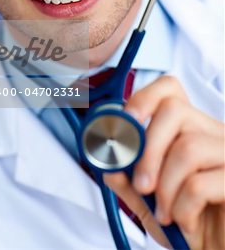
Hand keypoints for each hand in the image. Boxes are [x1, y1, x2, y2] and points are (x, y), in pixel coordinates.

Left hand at [103, 76, 224, 249]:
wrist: (215, 249)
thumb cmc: (187, 221)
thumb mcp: (148, 201)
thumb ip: (127, 181)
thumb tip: (108, 164)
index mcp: (189, 128)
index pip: (170, 89)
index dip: (144, 97)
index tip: (126, 122)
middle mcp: (211, 132)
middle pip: (174, 111)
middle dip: (148, 150)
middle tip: (142, 185)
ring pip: (187, 147)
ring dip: (165, 187)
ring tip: (164, 214)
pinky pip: (200, 184)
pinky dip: (182, 209)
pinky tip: (185, 222)